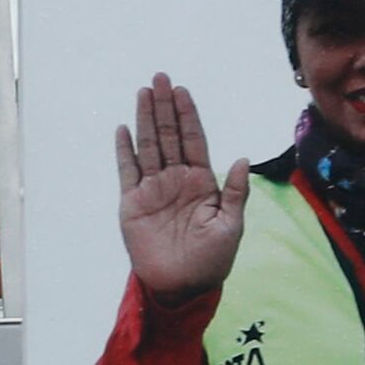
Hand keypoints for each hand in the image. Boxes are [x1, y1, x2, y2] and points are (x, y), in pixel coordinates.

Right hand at [115, 76, 249, 299]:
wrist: (183, 286)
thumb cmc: (212, 259)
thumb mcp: (230, 225)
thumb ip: (235, 192)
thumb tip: (241, 158)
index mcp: (202, 182)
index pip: (194, 140)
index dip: (188, 115)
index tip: (182, 91)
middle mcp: (176, 180)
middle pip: (170, 136)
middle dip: (165, 107)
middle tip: (160, 78)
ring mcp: (153, 189)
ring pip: (149, 146)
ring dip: (146, 119)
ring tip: (143, 93)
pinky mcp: (132, 202)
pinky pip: (127, 171)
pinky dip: (124, 150)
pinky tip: (123, 129)